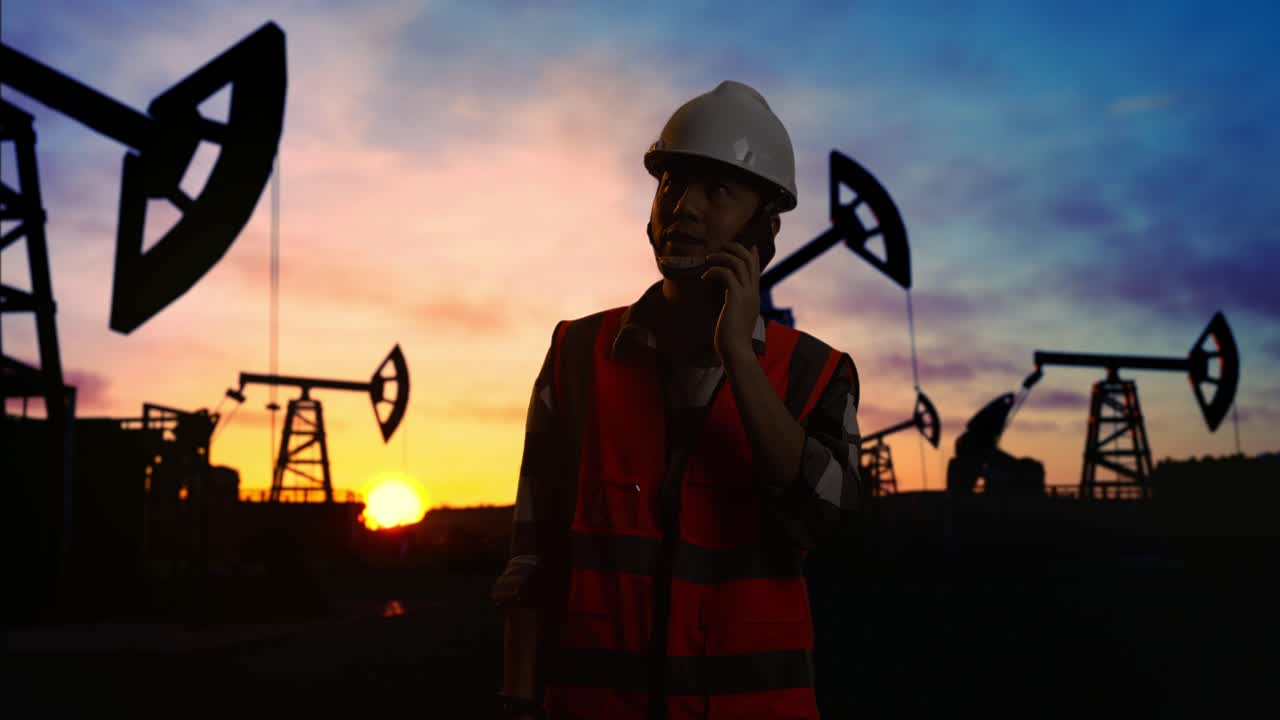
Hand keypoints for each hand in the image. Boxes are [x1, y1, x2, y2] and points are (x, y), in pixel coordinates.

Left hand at [700, 242, 759, 361]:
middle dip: (734, 248)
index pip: (755, 268)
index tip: (744, 245)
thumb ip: (733, 307)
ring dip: (721, 257)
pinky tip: (704, 278)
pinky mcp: (736, 298)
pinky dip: (713, 271)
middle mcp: (752, 292)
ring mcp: (746, 294)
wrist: (737, 352)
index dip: (750, 254)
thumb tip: (726, 303)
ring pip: (738, 263)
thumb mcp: (735, 318)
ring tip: (707, 260)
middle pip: (748, 259)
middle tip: (720, 247)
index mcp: (753, 296)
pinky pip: (726, 274)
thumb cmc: (732, 340)